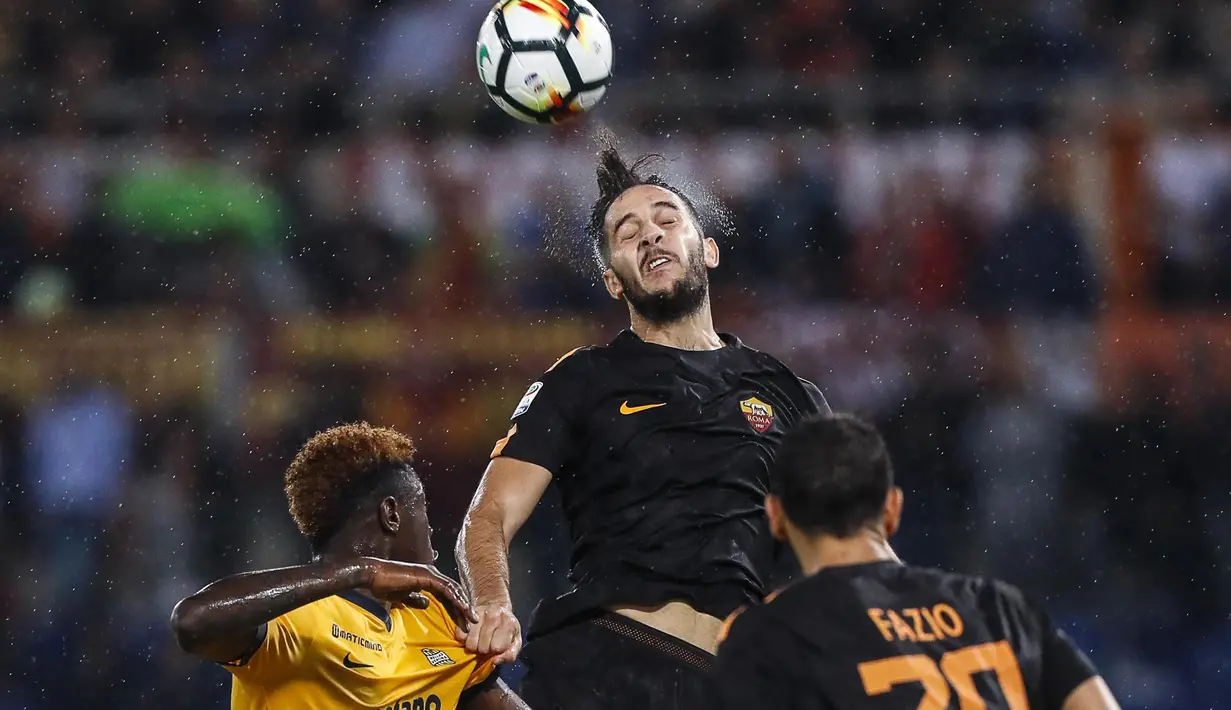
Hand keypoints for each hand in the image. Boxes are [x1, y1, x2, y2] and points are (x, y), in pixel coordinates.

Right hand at [362, 559, 477, 630]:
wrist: (373, 576)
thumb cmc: (384, 586)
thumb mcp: (404, 596)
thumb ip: (415, 599)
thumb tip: (426, 604)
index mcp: (428, 579)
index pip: (448, 595)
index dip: (456, 608)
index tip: (463, 623)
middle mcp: (433, 574)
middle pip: (454, 592)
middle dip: (464, 608)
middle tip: (473, 623)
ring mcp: (431, 574)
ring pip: (453, 590)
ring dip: (464, 605)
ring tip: (471, 619)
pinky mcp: (427, 576)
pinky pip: (446, 588)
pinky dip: (455, 598)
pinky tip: (462, 609)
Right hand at [459, 602, 521, 663]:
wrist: (494, 604)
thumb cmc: (506, 627)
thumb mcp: (515, 641)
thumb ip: (510, 655)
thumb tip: (495, 661)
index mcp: (508, 623)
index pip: (497, 648)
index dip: (496, 650)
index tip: (497, 646)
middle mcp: (493, 616)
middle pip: (482, 648)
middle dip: (485, 650)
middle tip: (487, 644)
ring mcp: (478, 615)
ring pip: (470, 644)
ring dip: (474, 646)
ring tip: (479, 641)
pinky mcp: (465, 615)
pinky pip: (460, 636)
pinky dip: (464, 639)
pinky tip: (471, 635)